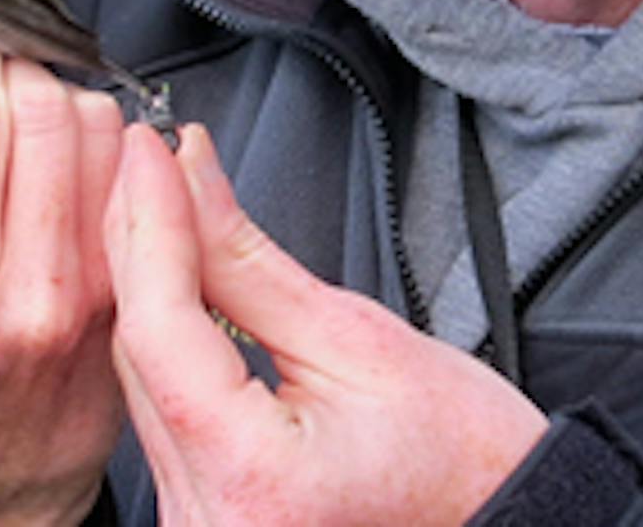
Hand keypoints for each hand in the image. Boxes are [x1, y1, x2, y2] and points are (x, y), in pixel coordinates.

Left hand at [107, 121, 549, 524]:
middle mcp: (207, 522)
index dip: (151, 225)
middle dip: (138, 243)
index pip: (164, 329)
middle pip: (139, 355)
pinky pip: (159, 412)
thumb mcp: (361, 337)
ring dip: (143, 285)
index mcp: (255, 479)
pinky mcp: (201, 518)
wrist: (504, 521)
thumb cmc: (464, 456)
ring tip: (152, 197)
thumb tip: (192, 180)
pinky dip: (162, 339)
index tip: (148, 152)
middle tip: (147, 155)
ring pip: (139, 381)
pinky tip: (162, 277)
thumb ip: (252, 262)